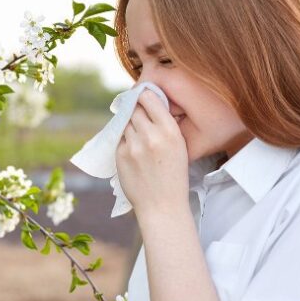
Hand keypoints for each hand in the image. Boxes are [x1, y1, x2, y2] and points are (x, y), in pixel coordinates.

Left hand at [115, 89, 189, 216]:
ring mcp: (133, 145)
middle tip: (139, 116)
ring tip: (138, 137)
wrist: (162, 206)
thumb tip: (149, 104)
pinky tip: (134, 151)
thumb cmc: (173, 176)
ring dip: (129, 125)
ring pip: (125, 123)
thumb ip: (165, 125)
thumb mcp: (180, 146)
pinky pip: (119, 138)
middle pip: (135, 109)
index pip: (149, 98)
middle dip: (136, 110)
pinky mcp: (121, 155)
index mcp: (170, 131)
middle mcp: (151, 135)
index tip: (142, 96)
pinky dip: (124, 140)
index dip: (144, 95)